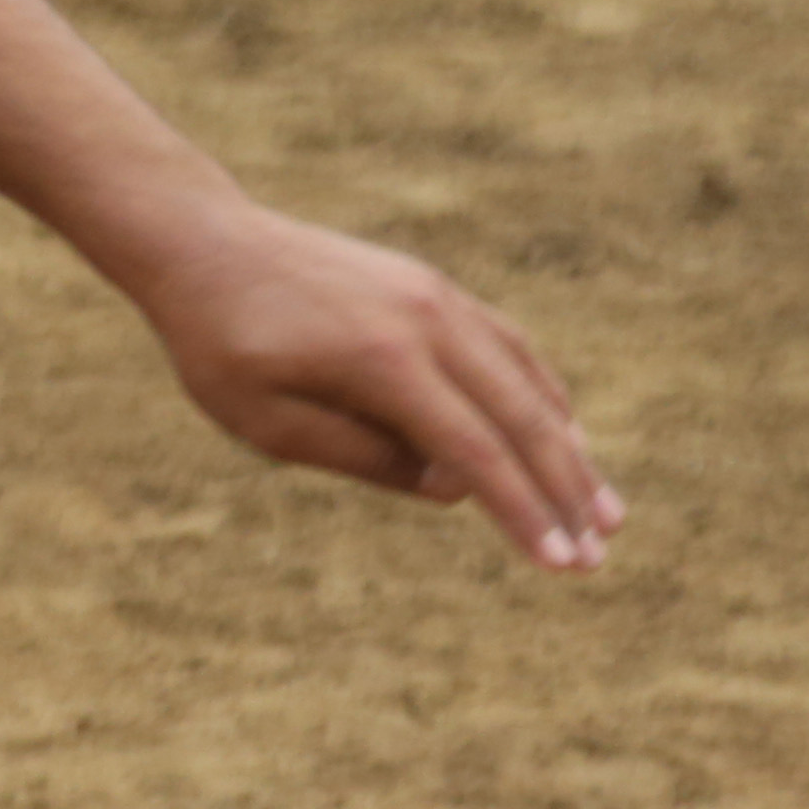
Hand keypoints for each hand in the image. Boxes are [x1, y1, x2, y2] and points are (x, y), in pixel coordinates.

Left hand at [129, 202, 618, 572]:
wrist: (207, 244)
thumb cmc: (221, 344)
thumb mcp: (266, 422)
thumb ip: (361, 456)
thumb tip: (454, 488)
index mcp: (384, 362)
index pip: (476, 452)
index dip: (523, 512)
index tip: (559, 565)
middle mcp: (428, 321)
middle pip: (522, 417)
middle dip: (566, 490)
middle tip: (599, 552)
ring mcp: (437, 296)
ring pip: (526, 378)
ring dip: (568, 446)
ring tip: (602, 506)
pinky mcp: (433, 287)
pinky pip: (507, 345)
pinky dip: (541, 393)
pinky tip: (561, 432)